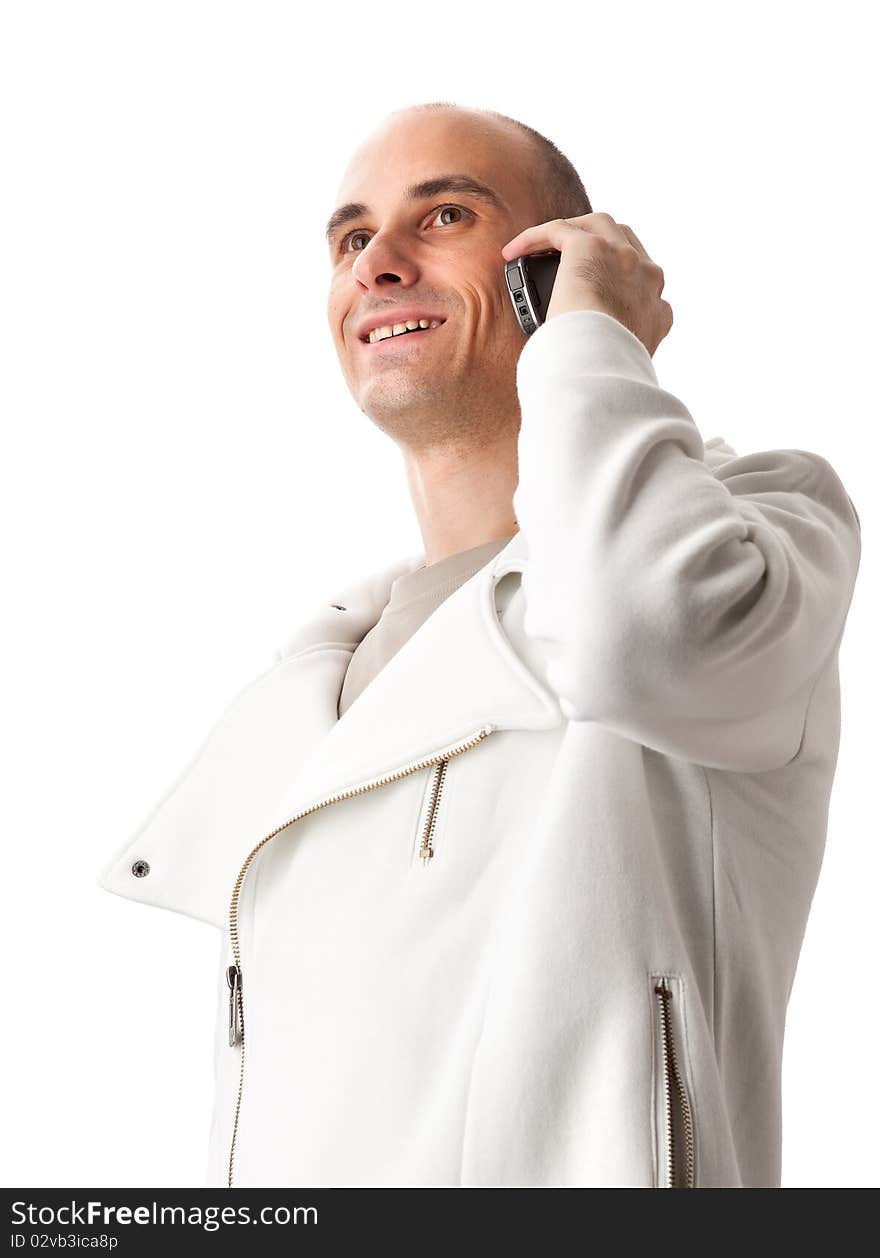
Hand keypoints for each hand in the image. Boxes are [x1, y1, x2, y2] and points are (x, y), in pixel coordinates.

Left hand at [501, 212, 672, 356]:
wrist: (601, 367)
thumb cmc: (602, 377)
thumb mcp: (620, 368)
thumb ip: (615, 356)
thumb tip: (584, 364)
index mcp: (658, 311)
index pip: (644, 285)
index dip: (620, 281)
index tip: (597, 293)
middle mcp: (647, 278)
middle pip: (626, 243)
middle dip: (602, 243)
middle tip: (571, 257)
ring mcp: (623, 257)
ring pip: (597, 225)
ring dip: (572, 231)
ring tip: (542, 247)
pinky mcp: (591, 247)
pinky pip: (559, 230)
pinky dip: (535, 237)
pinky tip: (513, 252)